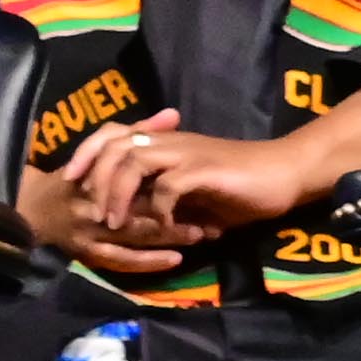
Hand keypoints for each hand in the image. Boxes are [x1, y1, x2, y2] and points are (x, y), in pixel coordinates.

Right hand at [18, 122, 209, 285]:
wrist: (31, 211)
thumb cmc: (74, 178)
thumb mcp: (101, 149)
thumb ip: (137, 132)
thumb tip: (173, 114)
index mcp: (100, 176)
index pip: (140, 177)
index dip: (174, 181)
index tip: (207, 183)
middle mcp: (94, 205)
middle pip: (142, 209)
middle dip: (179, 213)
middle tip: (214, 215)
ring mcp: (90, 233)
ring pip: (135, 236)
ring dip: (171, 236)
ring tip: (203, 235)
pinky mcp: (87, 254)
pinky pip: (121, 261)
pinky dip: (149, 262)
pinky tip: (175, 260)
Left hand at [110, 128, 330, 238]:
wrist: (287, 173)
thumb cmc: (245, 184)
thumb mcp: (197, 192)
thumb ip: (169, 198)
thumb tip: (146, 221)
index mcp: (168, 141)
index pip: (114, 133)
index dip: (88, 152)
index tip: (73, 179)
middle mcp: (173, 141)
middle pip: (115, 143)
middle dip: (94, 174)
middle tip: (89, 206)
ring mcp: (188, 153)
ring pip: (134, 160)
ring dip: (118, 192)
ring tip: (116, 222)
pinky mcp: (205, 170)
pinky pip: (168, 186)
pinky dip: (160, 209)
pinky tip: (166, 226)